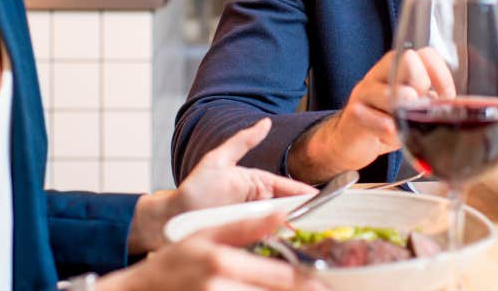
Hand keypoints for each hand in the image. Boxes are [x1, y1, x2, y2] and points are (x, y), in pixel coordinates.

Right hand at [99, 213, 328, 290]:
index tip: (322, 279)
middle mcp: (220, 287)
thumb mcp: (206, 233)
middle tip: (320, 288)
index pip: (278, 275)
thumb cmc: (175, 261)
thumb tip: (280, 213)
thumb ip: (244, 225)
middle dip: (300, 289)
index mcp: (221, 262)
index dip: (305, 280)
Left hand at [129, 119, 314, 254]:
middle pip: (288, 209)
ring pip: (280, 226)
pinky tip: (288, 245)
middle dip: (305, 213)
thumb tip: (265, 122)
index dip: (305, 194)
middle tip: (323, 220)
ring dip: (294, 229)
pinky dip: (278, 241)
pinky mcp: (247, 238)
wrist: (175, 217)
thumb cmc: (195, 188)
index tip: (323, 198)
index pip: (288, 188)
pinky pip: (266, 239)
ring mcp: (253, 221)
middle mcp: (258, 204)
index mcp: (257, 184)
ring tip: (310, 234)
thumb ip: (243, 141)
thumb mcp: (218, 160)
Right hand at [288, 47, 454, 182]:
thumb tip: (453, 107)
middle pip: (407, 63)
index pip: (423, 54)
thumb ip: (427, 102)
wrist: (347, 141)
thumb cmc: (383, 121)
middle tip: (420, 107)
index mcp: (395, 68)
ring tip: (406, 119)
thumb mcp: (409, 109)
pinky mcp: (353, 116)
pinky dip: (388, 129)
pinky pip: (376, 120)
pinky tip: (391, 134)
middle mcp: (379, 75)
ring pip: (390, 92)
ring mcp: (364, 93)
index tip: (446, 97)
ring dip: (404, 108)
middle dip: (421, 86)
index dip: (440, 74)